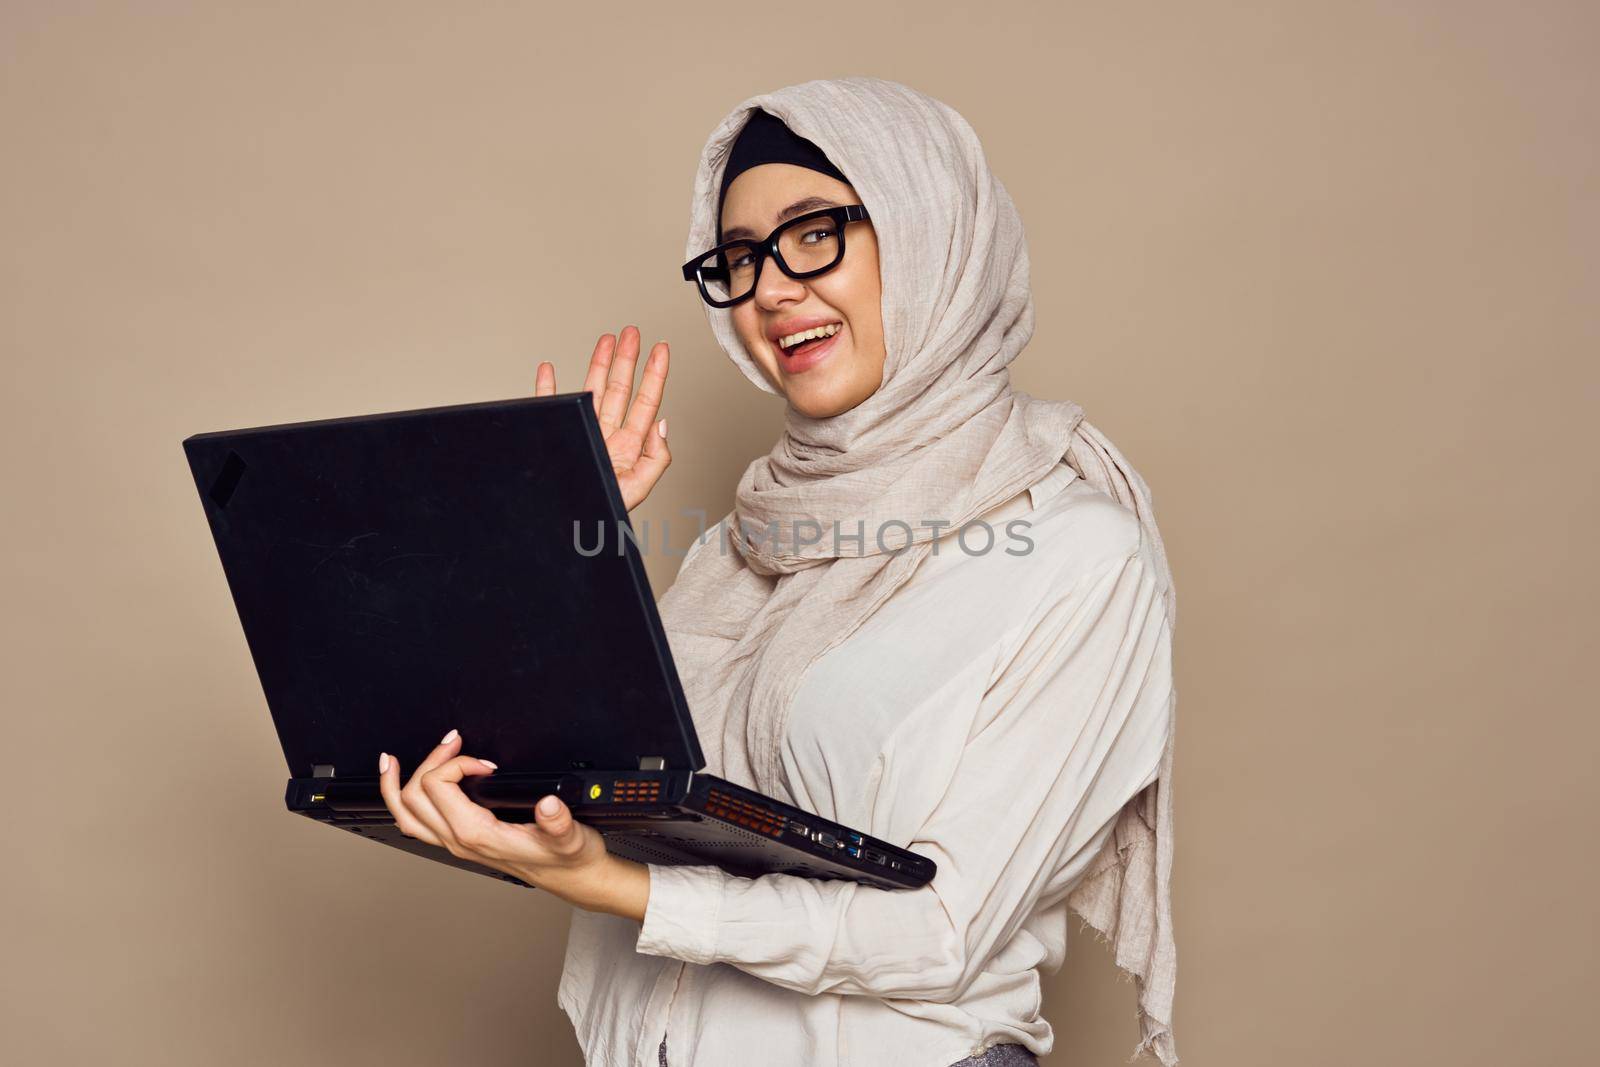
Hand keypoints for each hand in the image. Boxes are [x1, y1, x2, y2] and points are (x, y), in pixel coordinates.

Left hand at [376, 728, 620, 903]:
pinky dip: (402, 801)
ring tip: (390, 761)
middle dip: (429, 761)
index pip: (439, 787)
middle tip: (453, 742)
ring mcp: (455, 843)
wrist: (573, 878)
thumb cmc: (569, 858)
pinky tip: (405, 785)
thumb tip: (549, 804)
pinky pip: (416, 824)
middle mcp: (459, 841)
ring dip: (395, 784)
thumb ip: (559, 822)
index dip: (458, 763)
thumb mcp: (572, 837)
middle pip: (414, 795)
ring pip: (405, 815)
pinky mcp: (459, 842)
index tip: (487, 763)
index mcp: (477, 835)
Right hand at [536, 326, 670, 511]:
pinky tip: (549, 369)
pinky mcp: (558, 434)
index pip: (646, 401)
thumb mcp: (637, 488)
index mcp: (628, 446)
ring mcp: (583, 432)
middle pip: (620, 388)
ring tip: (606, 340)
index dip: (655, 374)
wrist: (567, 527)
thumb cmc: (601, 513)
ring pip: (591, 390)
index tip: (661, 349)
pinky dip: (548, 387)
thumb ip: (655, 458)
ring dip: (597, 364)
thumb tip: (661, 424)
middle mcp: (607, 435)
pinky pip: (551, 405)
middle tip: (632, 332)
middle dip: (627, 359)